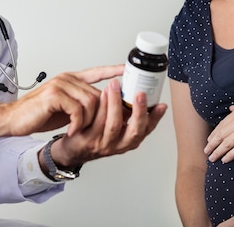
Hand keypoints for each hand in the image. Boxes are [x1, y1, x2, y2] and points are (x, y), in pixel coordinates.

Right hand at [0, 65, 123, 141]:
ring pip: (91, 102)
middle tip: (103, 126)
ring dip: (88, 121)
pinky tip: (71, 130)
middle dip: (103, 113)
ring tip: (79, 129)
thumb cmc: (39, 114)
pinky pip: (78, 110)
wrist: (14, 119)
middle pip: (98, 93)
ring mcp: (61, 85)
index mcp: (71, 79)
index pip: (97, 72)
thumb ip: (82, 103)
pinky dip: (78, 124)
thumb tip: (104, 108)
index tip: (127, 70)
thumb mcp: (65, 107)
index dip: (113, 71)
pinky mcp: (54, 95)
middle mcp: (67, 79)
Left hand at [46, 78, 166, 166]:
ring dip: (116, 103)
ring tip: (115, 86)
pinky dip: (101, 106)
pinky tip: (102, 93)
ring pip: (113, 124)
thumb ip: (127, 113)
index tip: (161, 104)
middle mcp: (118, 145)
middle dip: (139, 111)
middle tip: (140, 93)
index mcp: (129, 140)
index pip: (147, 130)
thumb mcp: (116, 125)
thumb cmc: (96, 133)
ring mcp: (103, 144)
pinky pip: (96, 122)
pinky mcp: (88, 140)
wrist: (73, 148)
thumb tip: (140, 92)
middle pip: (134, 131)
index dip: (155, 118)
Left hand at [205, 88, 233, 162]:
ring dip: (218, 152)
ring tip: (212, 158)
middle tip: (206, 151)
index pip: (222, 125)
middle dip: (212, 144)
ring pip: (227, 143)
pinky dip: (231, 155)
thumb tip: (232, 109)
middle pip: (221, 135)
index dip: (214, 134)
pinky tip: (225, 160)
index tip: (209, 140)